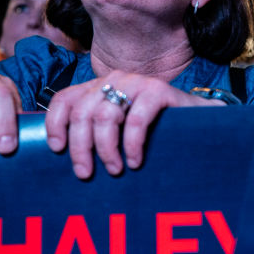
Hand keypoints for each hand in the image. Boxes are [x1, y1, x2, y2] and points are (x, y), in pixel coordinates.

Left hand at [45, 74, 222, 178]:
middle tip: (86, 173)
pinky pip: (135, 120)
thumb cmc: (153, 131)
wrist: (199, 121)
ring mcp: (136, 82)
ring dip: (106, 150)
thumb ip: (94, 132)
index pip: (64, 99)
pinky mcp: (158, 90)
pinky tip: (136, 161)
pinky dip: (132, 144)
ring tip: (116, 170)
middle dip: (80, 147)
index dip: (55, 124)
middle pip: (81, 113)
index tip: (57, 150)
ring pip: (105, 117)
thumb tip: (59, 155)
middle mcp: (114, 79)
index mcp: (98, 87)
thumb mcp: (117, 129)